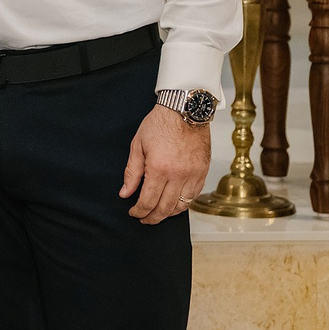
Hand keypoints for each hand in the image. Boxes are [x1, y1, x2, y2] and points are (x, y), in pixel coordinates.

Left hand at [119, 105, 211, 224]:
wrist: (185, 110)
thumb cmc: (160, 124)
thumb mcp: (138, 146)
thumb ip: (131, 172)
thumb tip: (125, 193)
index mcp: (159, 169)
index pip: (148, 201)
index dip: (139, 211)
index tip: (133, 212)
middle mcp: (178, 175)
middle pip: (165, 208)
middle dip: (152, 217)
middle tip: (144, 219)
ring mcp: (193, 174)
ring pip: (182, 206)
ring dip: (169, 213)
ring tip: (158, 214)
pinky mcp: (203, 172)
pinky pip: (194, 195)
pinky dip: (184, 204)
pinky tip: (175, 204)